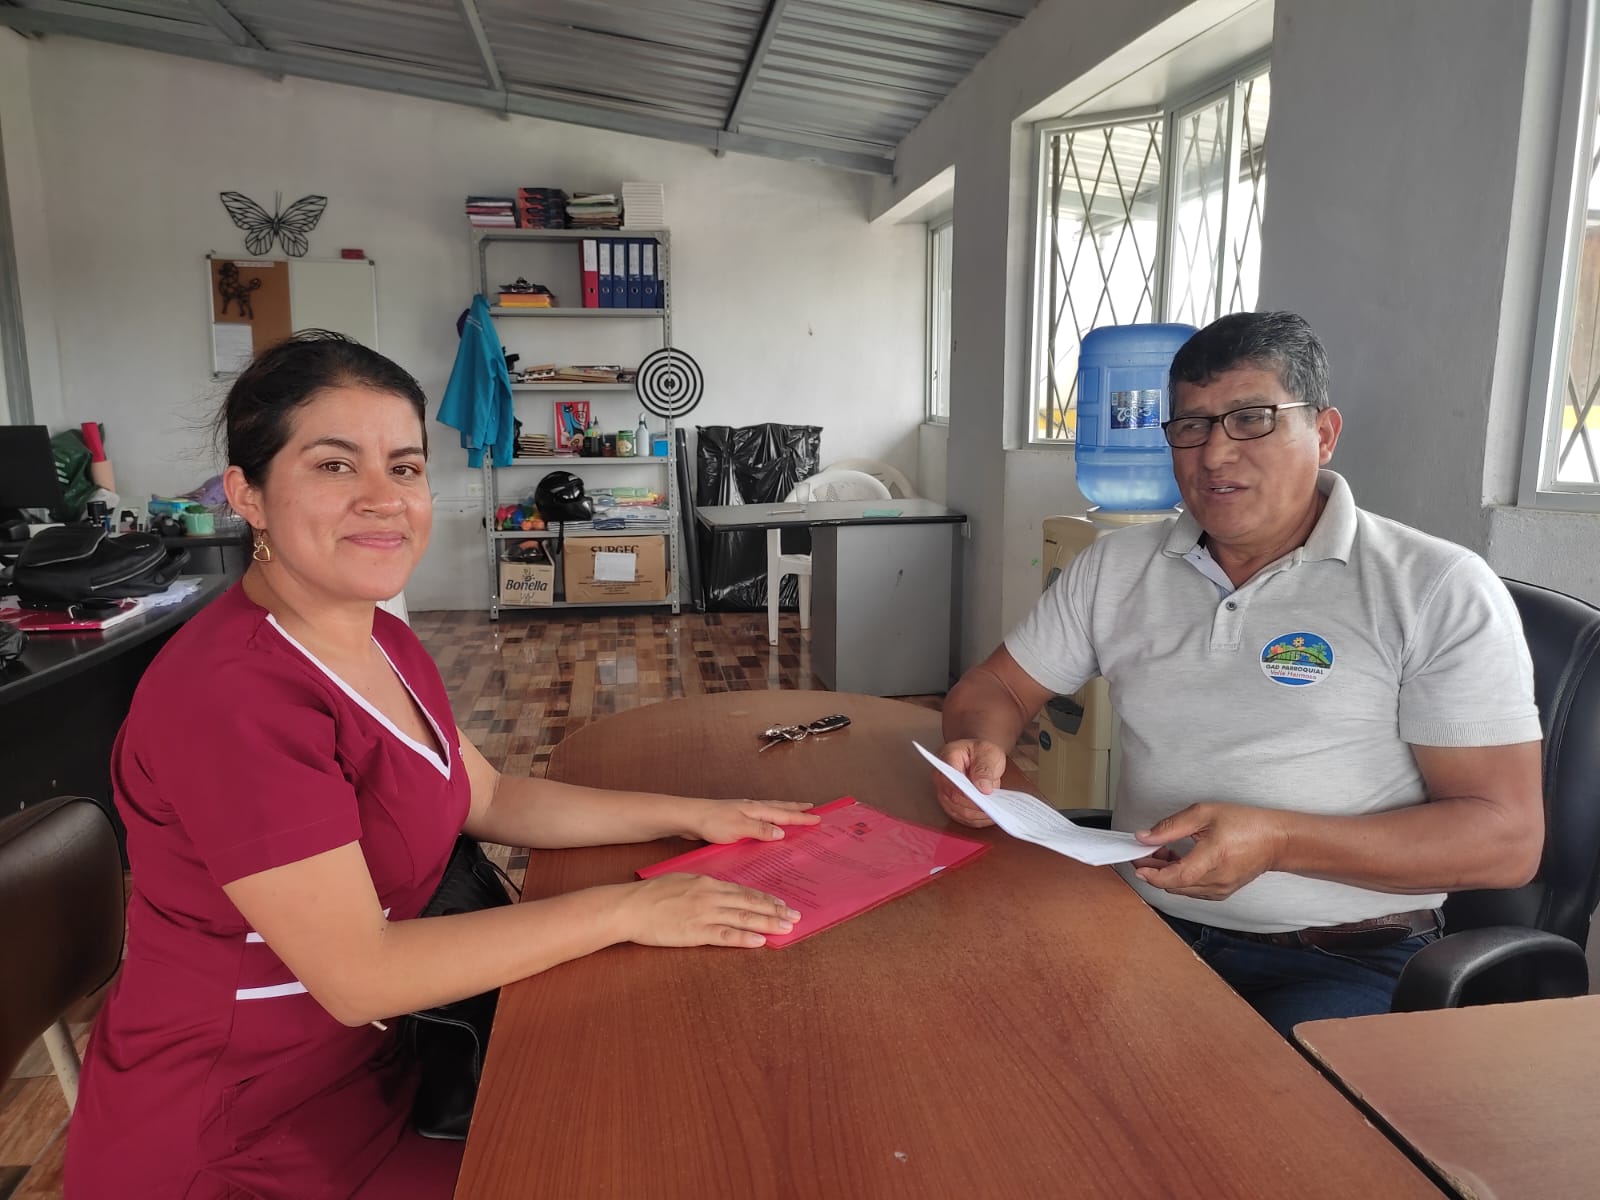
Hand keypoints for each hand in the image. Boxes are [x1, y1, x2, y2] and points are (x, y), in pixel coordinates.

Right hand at [619, 874, 801, 947]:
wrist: (631, 906)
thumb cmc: (652, 894)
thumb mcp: (682, 880)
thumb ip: (703, 886)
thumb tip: (719, 891)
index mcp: (708, 883)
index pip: (743, 891)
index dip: (765, 898)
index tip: (782, 903)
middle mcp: (711, 896)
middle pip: (750, 904)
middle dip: (775, 910)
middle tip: (795, 916)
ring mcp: (704, 914)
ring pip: (743, 918)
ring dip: (768, 923)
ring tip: (787, 927)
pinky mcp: (695, 932)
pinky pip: (725, 936)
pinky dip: (744, 939)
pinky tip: (759, 941)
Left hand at [683, 798, 820, 843]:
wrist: (689, 817)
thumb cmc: (712, 822)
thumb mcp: (739, 828)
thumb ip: (761, 830)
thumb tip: (783, 832)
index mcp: (756, 810)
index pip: (784, 814)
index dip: (801, 817)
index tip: (818, 818)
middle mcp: (752, 808)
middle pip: (780, 807)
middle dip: (796, 808)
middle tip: (812, 808)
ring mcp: (744, 812)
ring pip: (770, 809)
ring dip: (784, 810)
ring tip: (795, 810)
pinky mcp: (735, 818)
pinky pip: (760, 817)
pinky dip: (771, 817)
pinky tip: (768, 823)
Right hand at [932, 739, 1007, 826]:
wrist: (979, 755)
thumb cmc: (982, 752)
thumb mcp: (988, 753)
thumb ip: (984, 769)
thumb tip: (983, 788)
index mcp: (947, 758)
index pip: (951, 778)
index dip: (965, 790)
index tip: (982, 796)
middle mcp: (941, 777)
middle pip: (954, 798)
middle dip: (975, 805)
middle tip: (994, 807)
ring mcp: (944, 793)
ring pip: (958, 811)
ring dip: (977, 814)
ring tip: (995, 812)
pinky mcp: (951, 805)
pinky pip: (962, 817)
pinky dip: (976, 820)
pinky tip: (989, 817)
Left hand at [1132, 803, 1287, 900]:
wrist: (1276, 840)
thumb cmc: (1245, 823)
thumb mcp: (1205, 813)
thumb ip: (1171, 826)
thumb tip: (1145, 837)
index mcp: (1213, 857)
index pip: (1177, 877)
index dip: (1153, 873)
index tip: (1137, 864)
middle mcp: (1217, 880)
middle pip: (1174, 885)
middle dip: (1154, 870)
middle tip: (1146, 851)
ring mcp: (1221, 890)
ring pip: (1182, 889)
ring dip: (1166, 874)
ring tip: (1161, 853)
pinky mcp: (1222, 892)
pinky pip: (1193, 890)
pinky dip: (1180, 878)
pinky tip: (1177, 861)